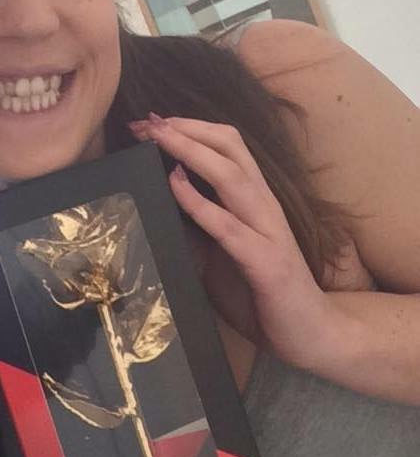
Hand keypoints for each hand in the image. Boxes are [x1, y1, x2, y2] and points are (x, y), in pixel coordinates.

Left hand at [128, 114, 347, 372]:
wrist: (310, 335)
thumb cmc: (261, 294)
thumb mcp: (218, 255)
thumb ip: (196, 230)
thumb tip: (154, 208)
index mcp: (253, 200)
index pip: (226, 148)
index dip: (190, 129)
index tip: (151, 122)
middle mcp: (263, 205)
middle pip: (229, 147)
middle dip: (186, 129)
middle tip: (147, 122)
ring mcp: (266, 230)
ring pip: (231, 174)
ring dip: (190, 150)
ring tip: (159, 136)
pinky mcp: (265, 261)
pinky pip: (227, 225)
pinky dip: (198, 201)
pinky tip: (174, 183)